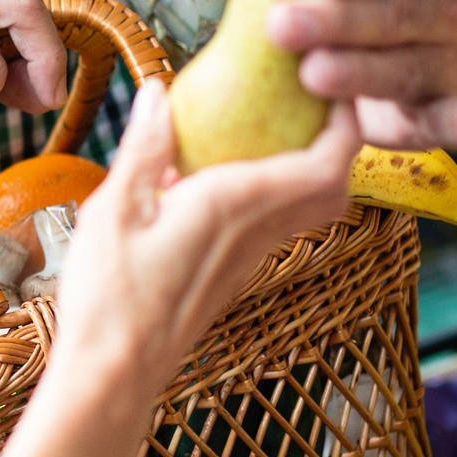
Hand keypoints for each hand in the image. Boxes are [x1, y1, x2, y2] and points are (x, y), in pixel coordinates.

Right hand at [51, 80, 359, 386]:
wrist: (115, 373)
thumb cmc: (112, 296)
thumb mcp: (115, 208)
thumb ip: (145, 147)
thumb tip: (161, 92)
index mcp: (235, 205)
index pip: (324, 162)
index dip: (345, 121)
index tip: (332, 83)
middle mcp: (256, 231)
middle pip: (332, 185)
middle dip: (338, 139)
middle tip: (315, 100)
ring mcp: (249, 256)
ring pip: (312, 207)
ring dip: (314, 164)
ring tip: (283, 124)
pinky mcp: (235, 272)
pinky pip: (279, 221)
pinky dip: (282, 188)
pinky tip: (236, 171)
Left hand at [225, 0, 456, 151]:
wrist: (400, 39)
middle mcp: (438, 0)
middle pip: (394, 10)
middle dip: (336, 18)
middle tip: (280, 24)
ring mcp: (443, 56)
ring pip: (407, 66)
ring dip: (362, 71)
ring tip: (312, 74)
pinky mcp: (437, 107)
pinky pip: (451, 118)